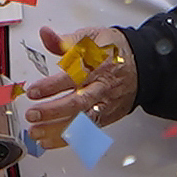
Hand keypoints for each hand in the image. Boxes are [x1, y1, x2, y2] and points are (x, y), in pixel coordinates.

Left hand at [19, 27, 138, 148]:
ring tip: (36, 133)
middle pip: (77, 103)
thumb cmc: (114, 51)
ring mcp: (105, 104)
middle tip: (32, 114)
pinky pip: (87, 131)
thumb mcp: (91, 38)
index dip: (51, 86)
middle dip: (53, 111)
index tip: (33, 91)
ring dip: (57, 129)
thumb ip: (64, 41)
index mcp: (96, 65)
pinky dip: (68, 139)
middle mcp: (101, 87)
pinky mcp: (107, 117)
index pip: (72, 77)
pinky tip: (49, 141)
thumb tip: (45, 34)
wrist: (143, 65)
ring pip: (82, 121)